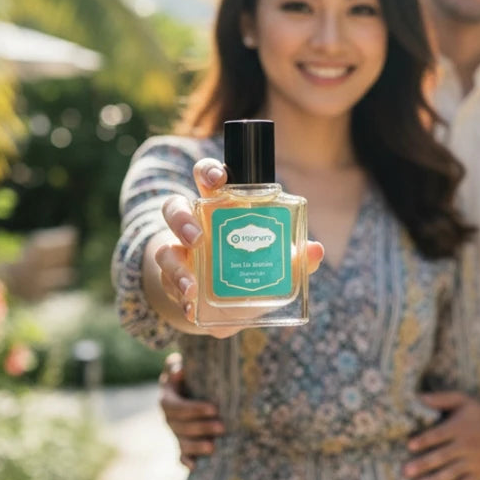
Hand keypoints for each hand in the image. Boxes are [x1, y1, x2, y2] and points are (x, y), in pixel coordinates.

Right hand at [154, 158, 323, 335]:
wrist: (220, 306)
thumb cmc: (245, 271)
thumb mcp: (271, 264)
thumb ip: (294, 257)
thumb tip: (316, 249)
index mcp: (219, 211)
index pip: (207, 180)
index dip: (209, 172)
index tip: (219, 178)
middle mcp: (193, 227)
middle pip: (174, 207)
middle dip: (181, 217)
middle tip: (198, 236)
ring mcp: (177, 255)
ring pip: (163, 249)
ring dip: (176, 266)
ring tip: (191, 286)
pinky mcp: (169, 282)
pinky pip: (167, 285)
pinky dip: (180, 298)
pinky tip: (192, 308)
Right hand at [158, 353, 224, 468]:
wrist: (189, 388)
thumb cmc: (188, 374)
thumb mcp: (180, 366)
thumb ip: (176, 366)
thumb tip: (178, 369)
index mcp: (167, 399)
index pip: (177, 406)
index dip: (194, 409)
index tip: (214, 408)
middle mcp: (169, 418)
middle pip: (181, 426)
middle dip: (202, 428)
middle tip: (222, 427)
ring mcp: (176, 432)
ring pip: (182, 442)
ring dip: (197, 446)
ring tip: (213, 448)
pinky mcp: (183, 443)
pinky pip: (181, 454)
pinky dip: (186, 461)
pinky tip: (195, 467)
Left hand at [404, 393, 479, 479]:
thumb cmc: (479, 411)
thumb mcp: (462, 400)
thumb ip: (440, 399)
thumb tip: (417, 398)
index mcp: (459, 427)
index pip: (439, 434)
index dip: (425, 440)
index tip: (410, 446)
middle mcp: (466, 445)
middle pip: (442, 456)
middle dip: (424, 464)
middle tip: (406, 471)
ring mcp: (474, 461)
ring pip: (452, 472)